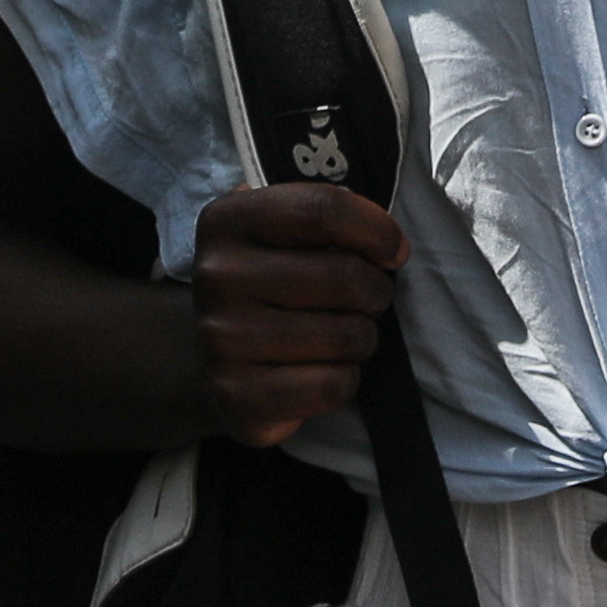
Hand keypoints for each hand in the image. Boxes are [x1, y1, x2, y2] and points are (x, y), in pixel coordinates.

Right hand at [184, 182, 404, 445]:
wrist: (211, 357)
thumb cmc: (267, 285)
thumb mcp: (281, 232)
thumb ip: (329, 221)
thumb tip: (392, 248)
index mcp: (228, 221)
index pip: (322, 210)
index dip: (377, 230)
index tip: (394, 251)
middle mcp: (217, 276)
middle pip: (344, 277)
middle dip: (376, 291)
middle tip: (367, 299)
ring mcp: (222, 340)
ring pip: (345, 337)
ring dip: (362, 338)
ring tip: (342, 335)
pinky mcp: (238, 395)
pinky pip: (332, 386)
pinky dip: (344, 379)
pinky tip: (323, 370)